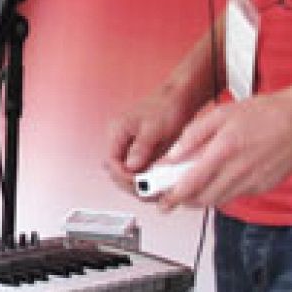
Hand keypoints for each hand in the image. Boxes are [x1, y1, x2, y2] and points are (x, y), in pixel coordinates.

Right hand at [103, 81, 202, 196]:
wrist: (179, 98)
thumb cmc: (167, 107)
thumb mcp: (154, 128)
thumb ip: (141, 148)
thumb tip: (131, 167)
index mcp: (116, 131)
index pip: (112, 162)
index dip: (124, 177)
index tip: (140, 185)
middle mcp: (119, 139)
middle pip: (117, 170)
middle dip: (131, 184)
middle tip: (150, 194)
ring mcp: (129, 145)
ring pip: (127, 172)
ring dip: (139, 184)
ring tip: (155, 192)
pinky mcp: (140, 150)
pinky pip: (138, 169)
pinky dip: (146, 178)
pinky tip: (157, 184)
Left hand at [147, 86, 291, 211]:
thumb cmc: (265, 113)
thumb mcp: (221, 114)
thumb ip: (194, 134)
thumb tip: (174, 154)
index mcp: (225, 150)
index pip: (192, 182)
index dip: (174, 194)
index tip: (161, 198)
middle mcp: (239, 170)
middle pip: (204, 198)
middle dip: (184, 201)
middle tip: (172, 196)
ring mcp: (254, 181)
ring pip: (220, 200)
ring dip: (202, 199)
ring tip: (191, 190)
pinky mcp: (264, 186)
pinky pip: (237, 196)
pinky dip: (223, 194)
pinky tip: (218, 182)